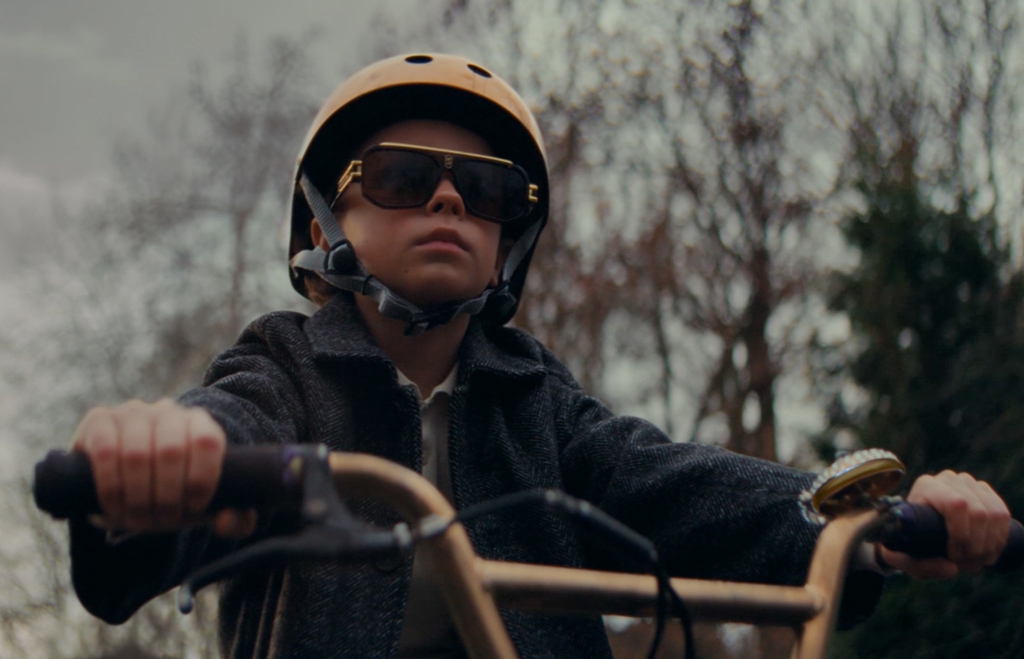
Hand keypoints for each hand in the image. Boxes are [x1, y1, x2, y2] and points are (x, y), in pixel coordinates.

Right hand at [70, 398, 253, 535]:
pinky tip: (114, 507)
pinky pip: (104, 450)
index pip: (208, 442)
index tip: (194, 509)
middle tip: (161, 521)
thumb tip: (226, 520)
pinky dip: (110, 486)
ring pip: (136, 453)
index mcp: (201, 424)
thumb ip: (235, 520)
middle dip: (166, 497)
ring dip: (136, 497)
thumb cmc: (176, 492)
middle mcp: (168, 412)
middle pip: (171, 451)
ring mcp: (132, 413)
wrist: (129, 479)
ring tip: (138, 520)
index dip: (201, 479)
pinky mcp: (99, 420)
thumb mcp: (207, 508)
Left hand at [877, 471, 1009, 578]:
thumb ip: (921, 567)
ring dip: (990, 544)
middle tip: (967, 565)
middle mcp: (948, 480)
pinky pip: (1002, 514)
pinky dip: (999, 538)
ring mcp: (969, 484)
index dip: (961, 535)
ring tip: (976, 561)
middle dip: (976, 546)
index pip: (956, 505)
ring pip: (994, 514)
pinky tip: (988, 553)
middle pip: (978, 512)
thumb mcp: (905, 559)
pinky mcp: (984, 492)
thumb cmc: (909, 542)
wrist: (917, 530)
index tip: (953, 557)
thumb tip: (952, 569)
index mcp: (926, 486)